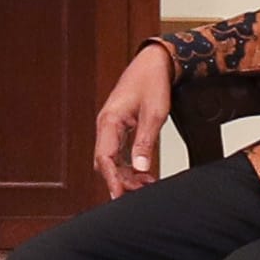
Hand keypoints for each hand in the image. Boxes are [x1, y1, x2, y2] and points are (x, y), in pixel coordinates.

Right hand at [93, 43, 173, 192]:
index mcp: (110, 120)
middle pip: (105, 162)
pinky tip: (144, 173)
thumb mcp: (154, 114)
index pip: (105, 158)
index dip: (112, 179)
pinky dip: (129, 165)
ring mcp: (111, 126)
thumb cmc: (152, 82)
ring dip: (126, 174)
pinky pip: (118, 152)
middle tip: (142, 191)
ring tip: (147, 184)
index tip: (119, 196)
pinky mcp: (119, 127)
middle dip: (121, 180)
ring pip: (112, 159)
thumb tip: (140, 168)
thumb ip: (145, 142)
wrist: (155, 63)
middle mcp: (106, 124)